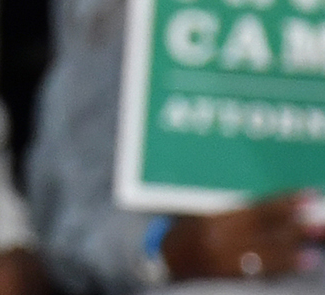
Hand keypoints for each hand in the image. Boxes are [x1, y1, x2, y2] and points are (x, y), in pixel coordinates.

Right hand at [162, 194, 308, 280]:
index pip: (256, 210)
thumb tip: (273, 208)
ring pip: (268, 255)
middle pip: (266, 234)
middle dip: (297, 229)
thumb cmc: (184, 230)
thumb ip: (235, 212)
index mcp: (214, 219)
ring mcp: (227, 261)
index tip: (307, 196)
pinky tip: (301, 262)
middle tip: (321, 224)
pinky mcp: (231, 277)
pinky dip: (284, 267)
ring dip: (295, 251)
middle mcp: (222, 241)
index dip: (284, 204)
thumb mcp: (203, 213)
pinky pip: (261, 272)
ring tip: (315, 248)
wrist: (164, 260)